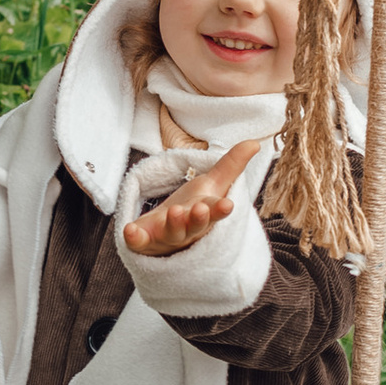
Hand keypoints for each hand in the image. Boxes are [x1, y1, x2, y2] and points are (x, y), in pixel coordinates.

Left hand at [123, 138, 264, 256]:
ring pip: (171, 233)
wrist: (166, 235)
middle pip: (195, 226)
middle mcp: (188, 229)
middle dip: (198, 219)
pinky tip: (130, 230)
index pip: (215, 212)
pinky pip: (139, 242)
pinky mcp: (144, 241)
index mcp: (205, 215)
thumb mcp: (211, 185)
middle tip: (200, 208)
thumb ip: (231, 165)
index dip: (220, 210)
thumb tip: (255, 142)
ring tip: (174, 211)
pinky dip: (135, 238)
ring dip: (173, 224)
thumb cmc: (192, 209)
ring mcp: (165, 237)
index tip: (227, 205)